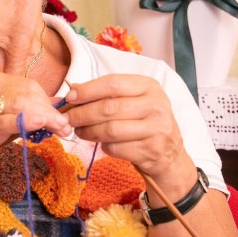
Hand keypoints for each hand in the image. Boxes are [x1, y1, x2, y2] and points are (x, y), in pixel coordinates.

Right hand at [0, 73, 72, 175]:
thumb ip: (28, 108)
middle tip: (65, 128)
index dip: (49, 102)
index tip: (62, 119)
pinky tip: (39, 125)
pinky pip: (4, 121)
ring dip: (45, 119)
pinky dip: (23, 122)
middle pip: (27, 94)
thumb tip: (59, 103)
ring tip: (60, 131)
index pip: (29, 86)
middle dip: (51, 112)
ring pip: (20, 105)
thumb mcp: (4, 116)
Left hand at [63, 75, 192, 188]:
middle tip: (67, 119)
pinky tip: (101, 144)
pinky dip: (103, 146)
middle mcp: (156, 105)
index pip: (113, 83)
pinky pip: (116, 148)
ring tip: (79, 131)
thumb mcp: (131, 101)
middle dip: (82, 114)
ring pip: (110, 129)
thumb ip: (105, 95)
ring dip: (88, 131)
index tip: (69, 97)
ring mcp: (157, 128)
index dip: (87, 90)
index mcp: (149, 87)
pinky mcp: (152, 149)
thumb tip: (71, 92)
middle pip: (109, 107)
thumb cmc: (142, 122)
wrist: (169, 153)